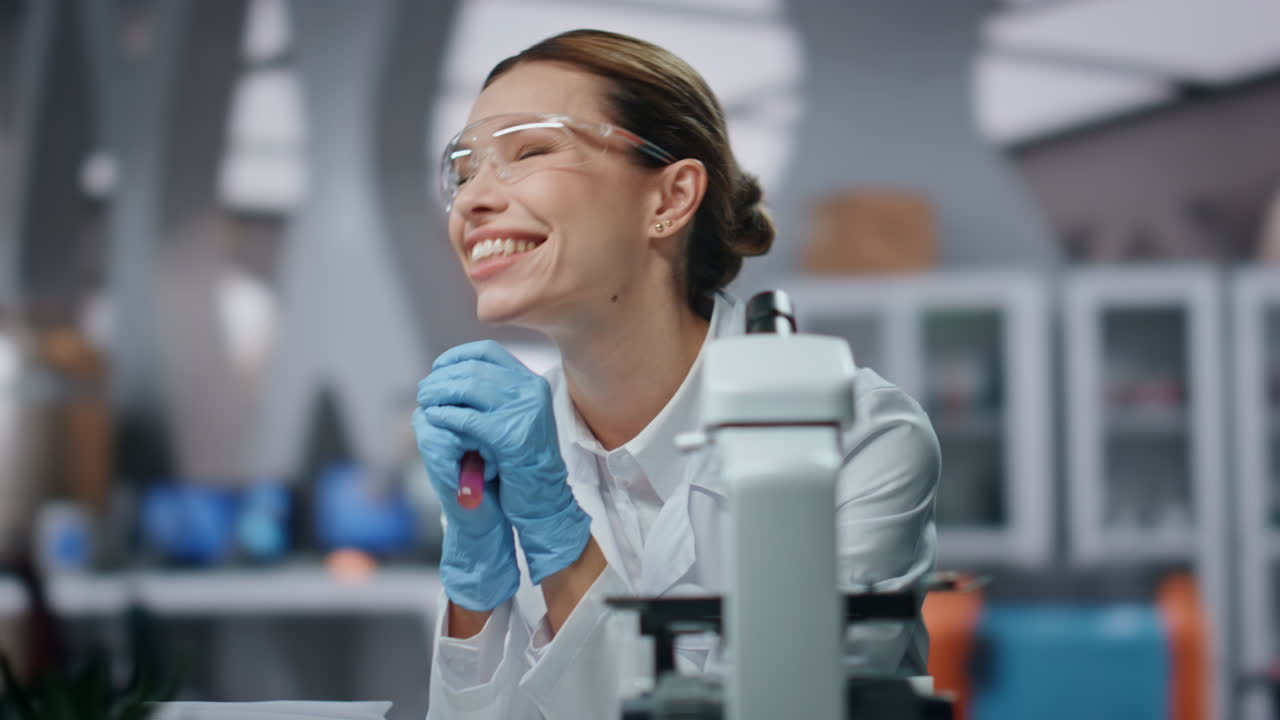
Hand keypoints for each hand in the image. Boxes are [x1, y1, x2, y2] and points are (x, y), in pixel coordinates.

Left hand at [417, 340, 591, 583]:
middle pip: (474, 369)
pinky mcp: (510, 437)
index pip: (488, 352)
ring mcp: (523, 412)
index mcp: (531, 383)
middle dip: (442, 377)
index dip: (458, 355)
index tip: (439, 368)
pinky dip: (446, 416)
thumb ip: (494, 395)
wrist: (542, 496)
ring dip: (439, 393)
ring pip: (468, 388)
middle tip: (424, 390)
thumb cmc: (522, 459)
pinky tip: (434, 418)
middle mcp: (530, 391)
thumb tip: (452, 374)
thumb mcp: (515, 417)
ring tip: (424, 401)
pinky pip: (467, 419)